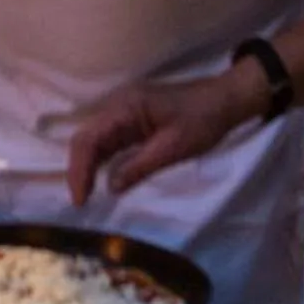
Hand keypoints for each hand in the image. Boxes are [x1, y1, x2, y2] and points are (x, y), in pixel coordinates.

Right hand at [65, 69, 259, 205]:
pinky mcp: (133, 120)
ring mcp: (124, 112)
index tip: (80, 200)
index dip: (79, 171)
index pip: (89, 139)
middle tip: (79, 202)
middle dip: (78, 171)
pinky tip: (99, 179)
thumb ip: (139, 167)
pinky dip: (101, 161)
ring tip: (85, 195)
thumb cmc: (201, 121)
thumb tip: (110, 187)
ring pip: (95, 140)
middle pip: (86, 139)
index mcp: (125, 107)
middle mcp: (118, 106)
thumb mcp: (173, 148)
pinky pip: (109, 141)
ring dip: (87, 167)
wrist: (224, 100)